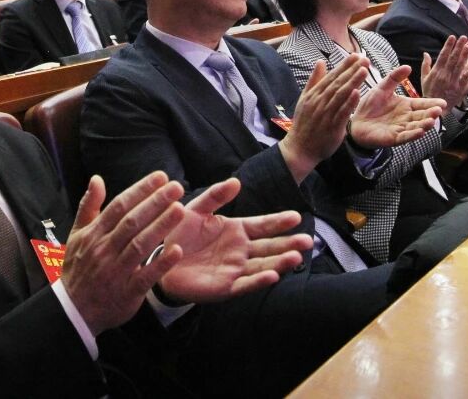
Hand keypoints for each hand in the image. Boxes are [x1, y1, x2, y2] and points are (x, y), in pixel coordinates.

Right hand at [61, 173, 186, 336]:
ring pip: (139, 245)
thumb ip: (88, 206)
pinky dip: (160, 264)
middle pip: (132, 222)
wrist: (73, 310)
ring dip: (160, 227)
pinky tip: (177, 251)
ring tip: (180, 210)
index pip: (119, 206)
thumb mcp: (76, 235)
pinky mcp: (127, 292)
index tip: (161, 177)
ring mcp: (116, 271)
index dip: (140, 190)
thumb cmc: (78, 268)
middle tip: (176, 188)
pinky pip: (145, 277)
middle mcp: (105, 250)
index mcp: (94, 234)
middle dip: (155, 203)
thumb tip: (96, 179)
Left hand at [156, 179, 311, 304]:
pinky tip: (273, 275)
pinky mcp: (225, 287)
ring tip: (296, 257)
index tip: (296, 216)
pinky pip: (245, 283)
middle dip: (288, 244)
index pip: (263, 225)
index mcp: (236, 230)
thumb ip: (215, 196)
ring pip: (263, 265)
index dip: (278, 221)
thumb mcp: (196, 210)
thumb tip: (237, 181)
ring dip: (280, 262)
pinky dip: (259, 280)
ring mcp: (235, 269)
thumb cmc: (179, 235)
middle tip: (307, 241)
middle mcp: (240, 251)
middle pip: (269, 247)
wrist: (160, 262)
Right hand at [278, 55, 366, 182]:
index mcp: (314, 94)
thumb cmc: (304, 123)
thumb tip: (320, 62)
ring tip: (364, 70)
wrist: (299, 148)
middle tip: (364, 58)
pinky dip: (349, 103)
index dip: (344, 65)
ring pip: (340, 95)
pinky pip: (341, 113)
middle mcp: (319, 102)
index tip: (355, 55)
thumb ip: (314, 80)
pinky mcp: (332, 127)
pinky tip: (357, 93)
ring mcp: (325, 114)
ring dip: (352, 82)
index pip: (331, 76)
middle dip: (351, 70)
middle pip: (337, 83)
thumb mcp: (305, 99)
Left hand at [348, 64, 443, 148]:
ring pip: (416, 127)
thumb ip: (394, 78)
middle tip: (439, 111)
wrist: (355, 122)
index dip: (432, 103)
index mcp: (406, 105)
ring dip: (424, 125)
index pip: (422, 104)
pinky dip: (413, 135)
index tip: (442, 102)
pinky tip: (420, 132)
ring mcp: (401, 128)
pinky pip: (405, 137)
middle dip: (431, 114)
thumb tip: (408, 66)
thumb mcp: (382, 88)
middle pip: (422, 116)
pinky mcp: (393, 138)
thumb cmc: (370, 105)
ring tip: (431, 121)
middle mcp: (406, 117)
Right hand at [420, 35, 467, 106]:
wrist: (434, 109)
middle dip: (458, 47)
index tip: (452, 37)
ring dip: (465, 55)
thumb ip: (425, 65)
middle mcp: (444, 75)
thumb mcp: (424, 78)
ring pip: (459, 66)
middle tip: (463, 37)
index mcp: (436, 72)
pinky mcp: (459, 89)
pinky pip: (465, 79)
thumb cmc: (429, 92)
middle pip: (452, 59)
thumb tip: (425, 53)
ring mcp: (452, 82)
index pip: (442, 56)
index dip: (448, 46)